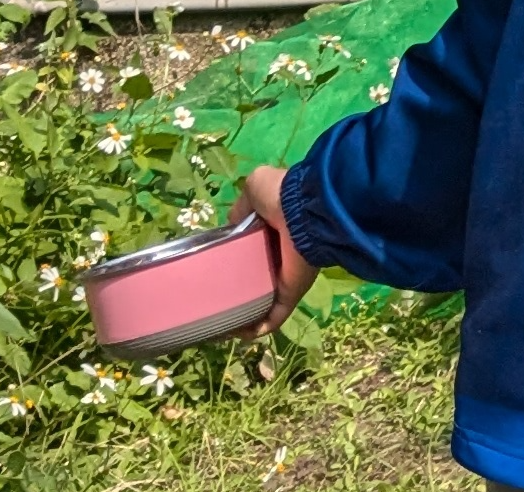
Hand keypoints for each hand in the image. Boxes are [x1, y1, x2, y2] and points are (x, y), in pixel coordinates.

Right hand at [229, 166, 319, 335]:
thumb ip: (242, 208)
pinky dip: (261, 327)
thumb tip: (231, 227)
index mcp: (273, 228)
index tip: (215, 272)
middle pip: (258, 278)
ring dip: (246, 315)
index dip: (236, 260)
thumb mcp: (255, 188)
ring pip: (266, 301)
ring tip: (222, 326)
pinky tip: (242, 334)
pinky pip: (276, 314)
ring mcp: (288, 275)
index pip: (254, 248)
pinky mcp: (293, 290)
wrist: (308, 209)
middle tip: (214, 303)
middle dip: (239, 292)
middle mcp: (281, 253)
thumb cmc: (281, 195)